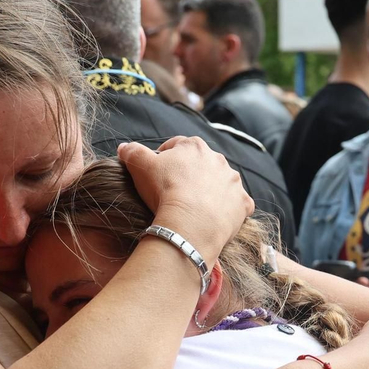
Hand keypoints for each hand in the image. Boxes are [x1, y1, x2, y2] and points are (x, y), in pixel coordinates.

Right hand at [117, 137, 252, 260]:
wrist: (190, 222)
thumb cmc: (164, 191)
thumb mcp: (140, 166)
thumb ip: (132, 152)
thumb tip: (124, 147)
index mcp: (194, 146)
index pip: (176, 146)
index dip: (164, 157)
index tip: (157, 172)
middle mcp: (218, 159)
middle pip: (201, 164)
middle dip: (191, 174)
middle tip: (176, 192)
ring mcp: (233, 182)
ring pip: (222, 183)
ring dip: (212, 191)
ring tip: (196, 207)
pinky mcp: (243, 203)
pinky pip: (238, 204)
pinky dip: (230, 209)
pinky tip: (217, 218)